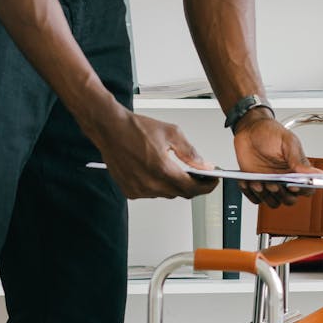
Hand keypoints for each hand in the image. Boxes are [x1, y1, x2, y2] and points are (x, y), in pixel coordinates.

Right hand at [88, 108, 217, 198]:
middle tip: (200, 175)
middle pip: (180, 193)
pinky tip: (158, 172)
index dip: (207, 186)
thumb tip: (204, 165)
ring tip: (177, 170)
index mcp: (162, 170)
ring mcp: (138, 189)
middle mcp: (149, 183)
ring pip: (166, 194)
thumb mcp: (171, 133)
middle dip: (193, 185)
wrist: (110, 128)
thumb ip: (191, 152)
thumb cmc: (135, 128)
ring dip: (174, 185)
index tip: (213, 182)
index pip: (192, 188)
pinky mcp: (129, 190)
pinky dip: (158, 185)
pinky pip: (151, 193)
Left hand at [232, 109, 315, 207]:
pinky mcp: (254, 184)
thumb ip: (299, 160)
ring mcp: (269, 183)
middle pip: (289, 200)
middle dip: (283, 195)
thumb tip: (318, 173)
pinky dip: (250, 194)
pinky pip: (254, 198)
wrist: (249, 129)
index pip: (306, 189)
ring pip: (273, 202)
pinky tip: (248, 181)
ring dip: (266, 195)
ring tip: (259, 182)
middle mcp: (284, 179)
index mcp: (296, 170)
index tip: (293, 185)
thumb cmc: (270, 133)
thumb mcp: (288, 142)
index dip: (302, 191)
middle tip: (274, 184)